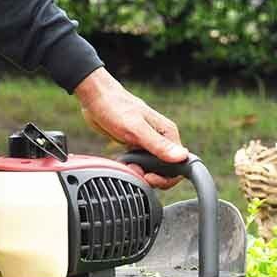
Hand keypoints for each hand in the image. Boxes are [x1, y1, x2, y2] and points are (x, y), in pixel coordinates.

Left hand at [75, 68, 186, 188]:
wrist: (96, 98)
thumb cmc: (115, 107)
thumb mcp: (136, 129)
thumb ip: (158, 145)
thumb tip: (181, 156)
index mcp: (168, 133)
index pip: (180, 164)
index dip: (167, 178)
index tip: (149, 177)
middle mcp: (162, 138)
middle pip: (167, 170)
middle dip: (153, 178)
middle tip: (136, 172)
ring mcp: (150, 142)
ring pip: (153, 169)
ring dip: (142, 173)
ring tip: (128, 166)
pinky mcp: (137, 145)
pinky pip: (141, 164)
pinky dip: (134, 168)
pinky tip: (124, 163)